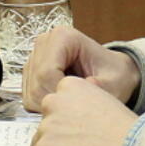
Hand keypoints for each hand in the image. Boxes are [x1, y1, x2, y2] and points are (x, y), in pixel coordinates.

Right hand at [22, 26, 139, 111]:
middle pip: (35, 83)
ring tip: (71, 104)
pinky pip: (29, 95)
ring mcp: (37, 55)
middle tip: (74, 108)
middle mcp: (46, 41)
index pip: (46, 72)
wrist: (114, 72)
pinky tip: (63, 101)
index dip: (57, 94)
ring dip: (48, 104)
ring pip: (30, 92)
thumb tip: (81, 93)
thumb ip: (99, 89)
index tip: (75, 104)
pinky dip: (44, 104)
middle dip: (53, 101)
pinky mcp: (33, 70)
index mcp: (63, 37)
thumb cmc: (115, 75)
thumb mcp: (114, 83)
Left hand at [24, 76, 136, 145]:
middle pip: (44, 127)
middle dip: (57, 140)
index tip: (84, 134)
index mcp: (70, 86)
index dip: (67, 124)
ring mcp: (45, 127)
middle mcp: (53, 101)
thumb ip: (84, 107)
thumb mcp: (106, 103)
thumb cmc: (128, 134)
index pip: (54, 106)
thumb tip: (75, 123)